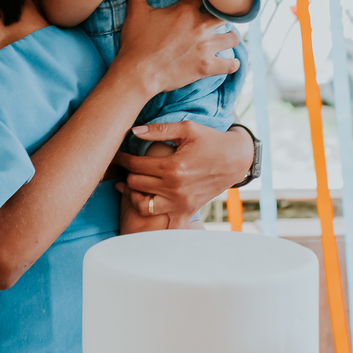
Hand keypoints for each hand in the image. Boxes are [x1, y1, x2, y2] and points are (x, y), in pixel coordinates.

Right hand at [113, 0, 238, 100]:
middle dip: (222, 16)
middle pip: (224, 14)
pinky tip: (231, 62)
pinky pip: (231, 64)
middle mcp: (200, 26)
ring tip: (224, 38)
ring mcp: (206, 47)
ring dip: (229, 37)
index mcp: (185, 11)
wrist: (137, 73)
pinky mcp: (207, 67)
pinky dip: (232, 64)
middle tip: (218, 19)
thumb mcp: (135, 10)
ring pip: (232, 37)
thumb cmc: (135, 42)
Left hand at [113, 122, 254, 220]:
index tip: (117, 154)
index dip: (122, 158)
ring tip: (131, 185)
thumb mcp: (187, 129)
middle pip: (135, 184)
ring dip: (134, 195)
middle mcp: (174, 188)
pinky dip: (154, 219)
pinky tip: (149, 205)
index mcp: (173, 167)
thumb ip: (159, 130)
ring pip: (143, 205)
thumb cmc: (211, 140)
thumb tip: (133, 131)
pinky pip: (165, 224)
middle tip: (123, 167)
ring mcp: (180, 203)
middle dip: (126, 174)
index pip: (135, 165)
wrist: (235, 159)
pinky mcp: (187, 211)